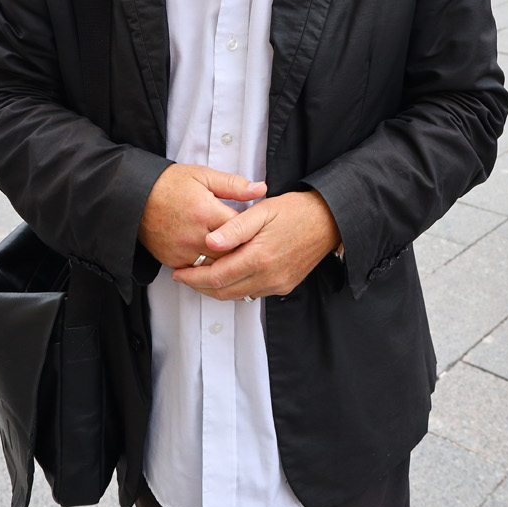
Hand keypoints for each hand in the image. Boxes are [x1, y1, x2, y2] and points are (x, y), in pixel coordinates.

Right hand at [138, 164, 267, 270]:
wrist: (135, 196)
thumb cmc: (170, 184)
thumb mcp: (204, 176)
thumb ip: (234, 185)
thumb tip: (260, 189)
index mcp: (206, 212)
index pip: (241, 231)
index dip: (254, 232)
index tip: (261, 231)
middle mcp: (195, 235)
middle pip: (231, 254)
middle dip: (244, 251)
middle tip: (255, 249)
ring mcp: (182, 251)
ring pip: (216, 267)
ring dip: (228, 263)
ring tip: (240, 258)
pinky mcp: (172, 261)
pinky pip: (197, 272)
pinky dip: (208, 268)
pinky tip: (218, 262)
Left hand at [171, 190, 340, 301]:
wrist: (329, 221)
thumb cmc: (295, 211)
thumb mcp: (263, 211)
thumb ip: (235, 228)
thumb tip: (210, 243)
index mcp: (260, 257)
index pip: (217, 277)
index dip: (194, 277)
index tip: (178, 272)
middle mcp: (269, 276)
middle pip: (223, 291)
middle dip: (199, 286)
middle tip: (183, 276)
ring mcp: (278, 284)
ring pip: (236, 296)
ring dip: (215, 289)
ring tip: (199, 276)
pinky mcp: (284, 286)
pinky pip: (252, 293)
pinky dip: (234, 288)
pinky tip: (226, 276)